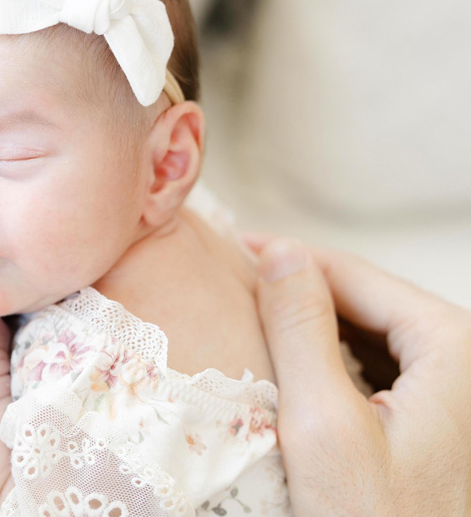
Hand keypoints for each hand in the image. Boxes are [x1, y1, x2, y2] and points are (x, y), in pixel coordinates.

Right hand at [248, 238, 470, 515]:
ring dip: (312, 324)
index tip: (227, 250)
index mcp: (453, 345)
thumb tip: (280, 253)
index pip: (353, 274)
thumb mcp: (324, 425)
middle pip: (364, 299)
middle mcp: (466, 357)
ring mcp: (458, 390)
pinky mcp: (443, 419)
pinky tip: (295, 367)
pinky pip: (382, 366)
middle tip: (230, 285)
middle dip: (298, 291)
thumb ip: (301, 330)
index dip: (285, 257)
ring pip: (370, 330)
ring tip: (252, 319)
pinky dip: (334, 359)